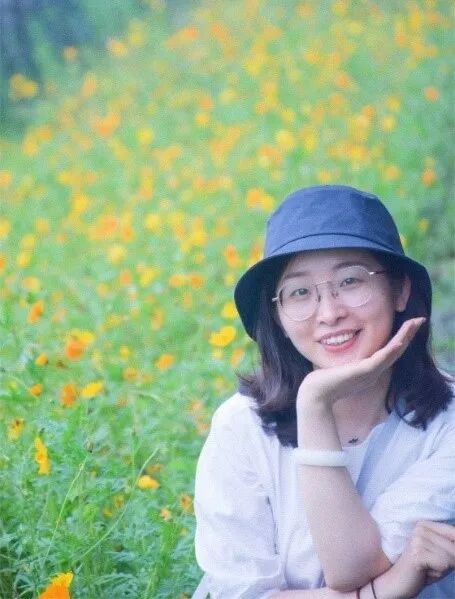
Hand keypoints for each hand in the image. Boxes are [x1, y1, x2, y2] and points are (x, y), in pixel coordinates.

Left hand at [296, 317, 424, 408]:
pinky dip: (391, 351)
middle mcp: (373, 372)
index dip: (401, 338)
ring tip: (414, 324)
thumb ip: (348, 362)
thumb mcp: (341, 368)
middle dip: (408, 334)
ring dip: (404, 337)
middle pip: (396, 351)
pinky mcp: (362, 373)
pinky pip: (380, 360)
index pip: (390, 352)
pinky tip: (399, 342)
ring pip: (392, 353)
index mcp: (370, 370)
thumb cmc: (324, 382)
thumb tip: (344, 352)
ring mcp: (369, 373)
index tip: (409, 324)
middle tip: (420, 319)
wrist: (316, 396)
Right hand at [384, 521, 454, 597]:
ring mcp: (417, 539)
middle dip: (449, 562)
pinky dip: (438, 572)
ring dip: (443, 568)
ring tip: (426, 568)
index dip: (453, 551)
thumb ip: (451, 547)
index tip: (440, 558)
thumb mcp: (440, 555)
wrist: (397, 582)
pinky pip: (444, 564)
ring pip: (450, 557)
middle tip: (431, 565)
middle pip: (454, 547)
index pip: (454, 533)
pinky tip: (424, 571)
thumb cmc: (421, 570)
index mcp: (424, 524)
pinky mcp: (417, 553)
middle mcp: (420, 528)